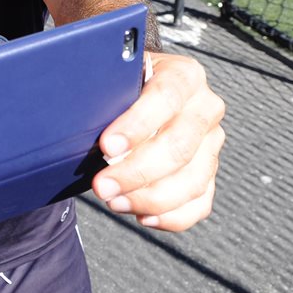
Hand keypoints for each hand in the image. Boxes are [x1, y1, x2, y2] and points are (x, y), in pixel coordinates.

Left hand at [91, 52, 224, 229]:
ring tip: (115, 201)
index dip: (136, 126)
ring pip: (192, 180)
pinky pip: (199, 202)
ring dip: (149, 199)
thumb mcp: (116, 76)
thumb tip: (81, 119)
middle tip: (102, 186)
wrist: (144, 88)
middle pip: (179, 147)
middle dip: (135, 172)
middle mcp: (205, 108)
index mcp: (184, 75)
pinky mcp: (209, 171)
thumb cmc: (126, 84)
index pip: (166, 98)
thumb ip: (108, 93)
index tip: (107, 146)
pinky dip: (171, 216)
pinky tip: (144, 215)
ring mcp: (211, 142)